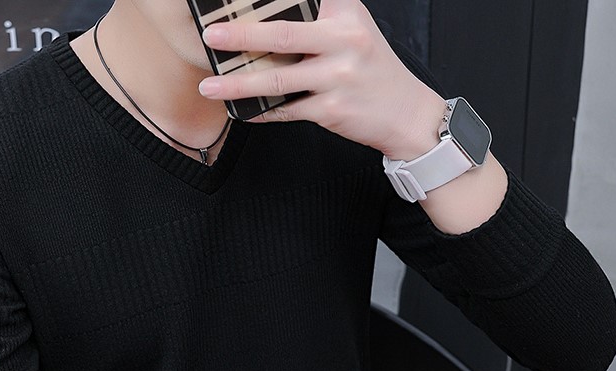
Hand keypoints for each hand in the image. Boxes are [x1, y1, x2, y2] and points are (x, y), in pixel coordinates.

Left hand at [197, 0, 446, 160]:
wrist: (406, 113)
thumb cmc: (372, 68)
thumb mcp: (354, 27)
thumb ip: (319, 15)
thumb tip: (270, 17)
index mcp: (345, 13)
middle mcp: (343, 41)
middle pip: (282, 35)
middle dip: (241, 36)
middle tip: (210, 36)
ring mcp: (338, 78)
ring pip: (278, 80)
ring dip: (239, 85)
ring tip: (210, 86)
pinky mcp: (332, 110)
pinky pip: (287, 111)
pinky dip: (262, 112)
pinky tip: (242, 111)